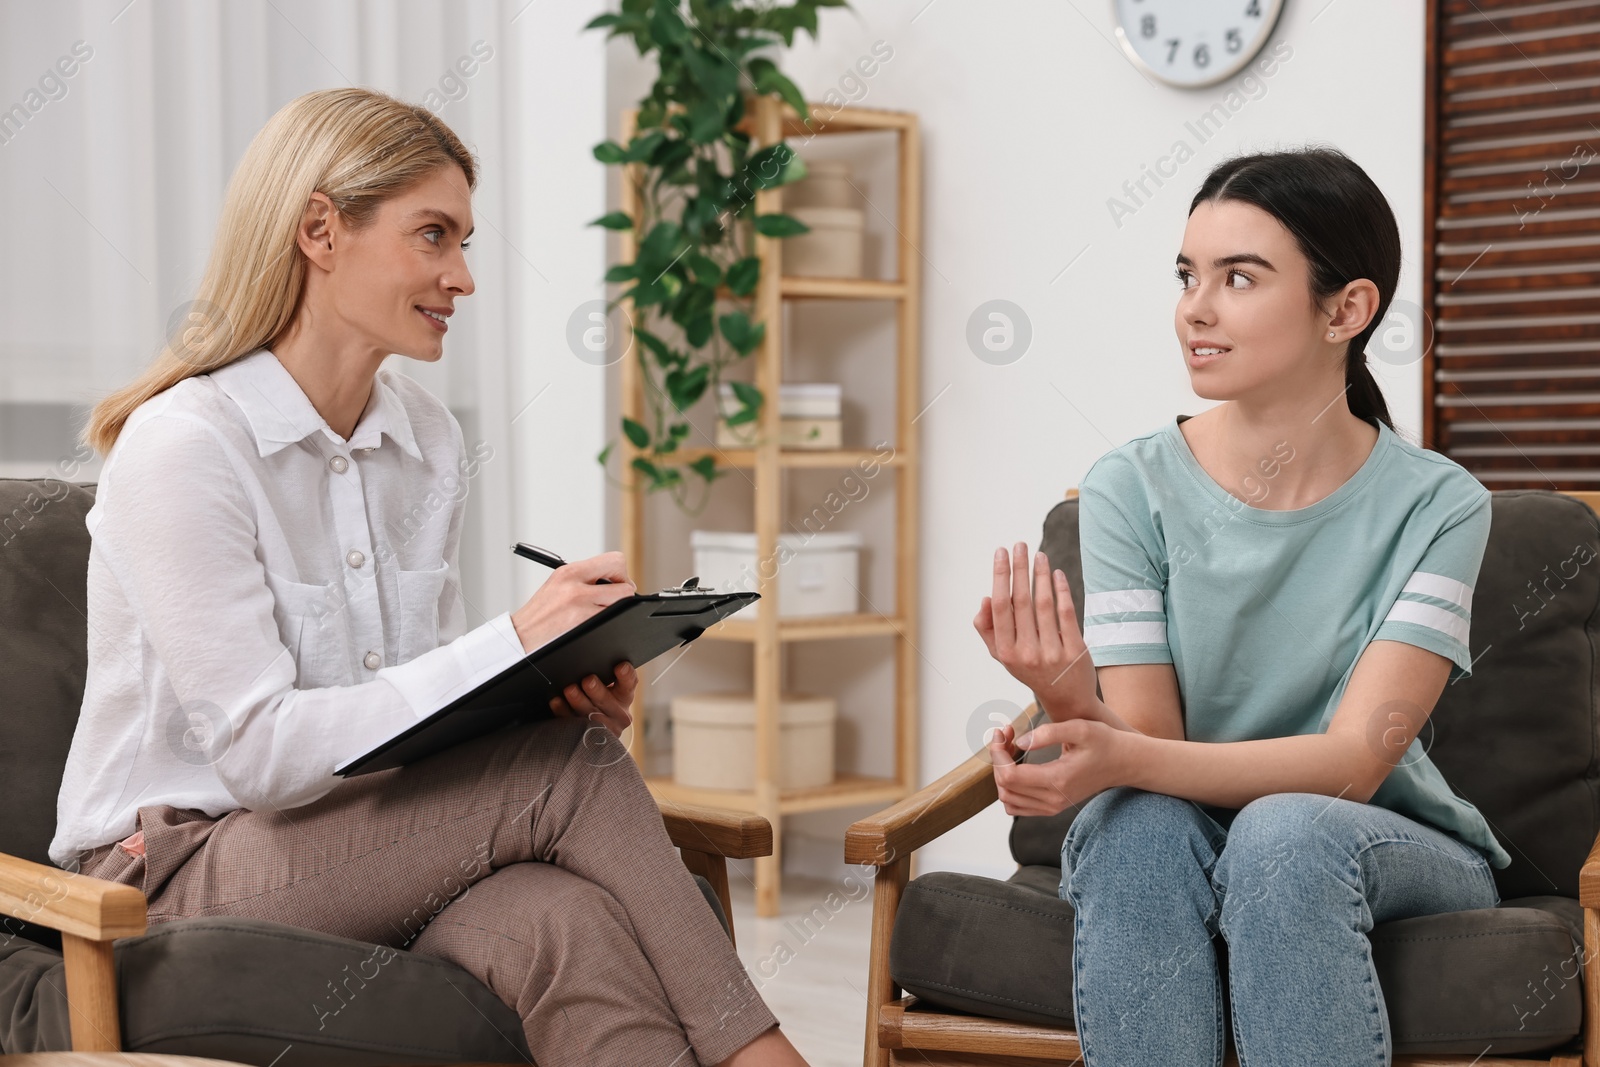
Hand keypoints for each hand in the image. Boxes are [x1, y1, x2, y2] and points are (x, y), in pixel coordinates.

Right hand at [511, 551, 635, 653]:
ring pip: (621, 604)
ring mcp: (578, 603)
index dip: (621, 574)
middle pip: (625, 584)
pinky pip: (610, 620)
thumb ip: (585, 578)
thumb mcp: (558, 585)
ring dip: (616, 611)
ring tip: (600, 615)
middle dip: (625, 594)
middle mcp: (574, 583)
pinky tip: (594, 627)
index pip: (615, 560)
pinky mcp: (580, 622)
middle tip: (614, 602)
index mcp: (570, 570)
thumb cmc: (541, 614)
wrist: (520, 635)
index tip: (616, 584)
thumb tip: (616, 581)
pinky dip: (608, 625)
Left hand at [550, 661, 636, 738]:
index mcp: (624, 696)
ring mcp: (603, 727)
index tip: (620, 666)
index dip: (626, 675)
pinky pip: (573, 724)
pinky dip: (563, 711)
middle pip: (607, 700)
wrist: (597, 733)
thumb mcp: (608, 689)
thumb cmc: (599, 700)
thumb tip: (584, 659)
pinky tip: (556, 701)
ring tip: (570, 689)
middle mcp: (618, 713)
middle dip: (597, 690)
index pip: (629, 683)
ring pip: (590, 714)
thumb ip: (603, 677)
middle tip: (588, 680)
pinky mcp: (588, 737)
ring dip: (579, 701)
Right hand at [974, 542, 1097, 720]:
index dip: (1000, 577)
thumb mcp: (1002, 655)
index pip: (1000, 607)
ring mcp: (1051, 653)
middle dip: (1019, 568)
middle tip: (1019, 545)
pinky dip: (1062, 590)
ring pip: (1044, 604)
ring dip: (1041, 575)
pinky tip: (1057, 574)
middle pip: (1021, 601)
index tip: (1000, 553)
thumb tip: (986, 598)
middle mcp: (1026, 653)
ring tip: (1040, 555)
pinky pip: (1066, 613)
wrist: (1066, 698)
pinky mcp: (1074, 651)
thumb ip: (987, 628)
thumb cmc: (1029, 668)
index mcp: (1005, 652)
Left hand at [989, 718, 1125, 815]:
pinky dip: (1009, 786)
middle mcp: (1052, 799)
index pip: (1009, 776)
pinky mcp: (1052, 807)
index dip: (997, 753)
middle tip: (1006, 733)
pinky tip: (1017, 763)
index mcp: (1057, 780)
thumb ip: (1048, 733)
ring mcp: (1052, 807)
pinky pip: (1017, 806)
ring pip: (1007, 799)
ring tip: (1010, 747)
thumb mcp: (1080, 728)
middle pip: (1004, 787)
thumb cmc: (1104, 742)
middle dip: (998, 758)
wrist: (1124, 763)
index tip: (1002, 731)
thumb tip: (1020, 742)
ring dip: (1001, 772)